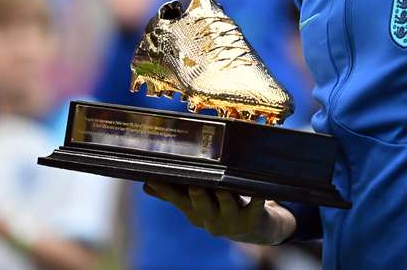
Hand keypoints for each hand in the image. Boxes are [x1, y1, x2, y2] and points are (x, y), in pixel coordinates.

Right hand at [143, 182, 293, 244]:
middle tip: (194, 185)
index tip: (153, 177)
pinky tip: (260, 193)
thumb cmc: (221, 208)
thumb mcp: (196, 204)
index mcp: (195, 213)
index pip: (178, 200)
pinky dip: (258, 200)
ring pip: (228, 208)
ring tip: (222, 190)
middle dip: (197, 198)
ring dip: (225, 199)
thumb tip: (145, 184)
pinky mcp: (254, 218)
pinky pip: (256, 207)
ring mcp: (232, 221)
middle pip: (202, 208)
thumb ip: (174, 193)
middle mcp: (211, 220)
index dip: (165, 190)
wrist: (254, 228)